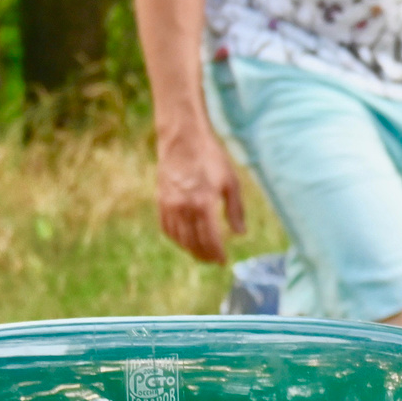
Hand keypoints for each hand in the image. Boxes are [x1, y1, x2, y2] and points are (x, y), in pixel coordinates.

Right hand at [155, 131, 246, 263]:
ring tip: (200, 254)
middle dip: (204, 255)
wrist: (183, 139)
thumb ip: (235, 210)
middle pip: (193, 242)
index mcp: (204, 204)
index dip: (217, 254)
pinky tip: (183, 241)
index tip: (223, 262)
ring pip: (178, 237)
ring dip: (190, 249)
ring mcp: (169, 204)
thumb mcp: (230, 182)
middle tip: (213, 261)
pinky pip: (166, 227)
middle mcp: (184, 207)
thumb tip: (240, 234)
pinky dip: (175, 238)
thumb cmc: (211, 158)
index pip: (210, 239)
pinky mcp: (160, 199)